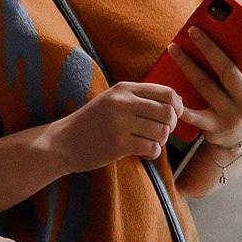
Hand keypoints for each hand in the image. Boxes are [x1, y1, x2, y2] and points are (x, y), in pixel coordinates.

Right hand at [56, 81, 181, 172]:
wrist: (64, 142)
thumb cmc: (94, 123)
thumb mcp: (113, 100)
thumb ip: (141, 98)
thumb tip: (178, 102)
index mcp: (124, 88)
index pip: (166, 92)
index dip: (177, 106)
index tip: (173, 116)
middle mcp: (123, 102)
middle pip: (167, 112)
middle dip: (171, 126)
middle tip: (160, 133)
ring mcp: (120, 123)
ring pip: (161, 132)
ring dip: (160, 141)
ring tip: (148, 142)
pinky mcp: (118, 144)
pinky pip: (151, 148)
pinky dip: (152, 153)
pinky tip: (142, 153)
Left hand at [170, 22, 241, 150]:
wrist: (238, 139)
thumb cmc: (239, 102)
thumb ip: (241, 68)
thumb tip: (219, 35)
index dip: (230, 44)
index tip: (215, 26)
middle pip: (227, 70)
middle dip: (208, 48)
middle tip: (192, 31)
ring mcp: (232, 117)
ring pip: (206, 86)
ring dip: (188, 65)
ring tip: (174, 49)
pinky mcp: (214, 128)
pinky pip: (195, 115)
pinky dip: (181, 104)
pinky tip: (170, 91)